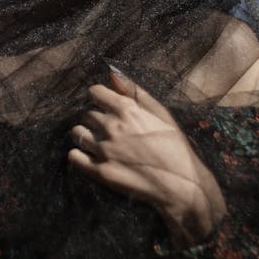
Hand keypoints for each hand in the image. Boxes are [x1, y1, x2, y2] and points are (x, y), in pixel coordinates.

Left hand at [69, 68, 226, 247]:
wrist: (183, 185)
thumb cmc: (175, 146)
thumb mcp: (161, 113)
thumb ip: (134, 91)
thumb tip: (112, 73)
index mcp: (127, 110)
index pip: (94, 92)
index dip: (99, 98)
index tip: (105, 105)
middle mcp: (112, 127)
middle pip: (86, 113)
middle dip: (95, 118)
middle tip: (108, 128)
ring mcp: (105, 151)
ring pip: (77, 133)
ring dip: (85, 135)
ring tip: (99, 142)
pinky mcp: (101, 173)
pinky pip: (74, 157)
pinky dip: (79, 154)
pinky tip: (90, 156)